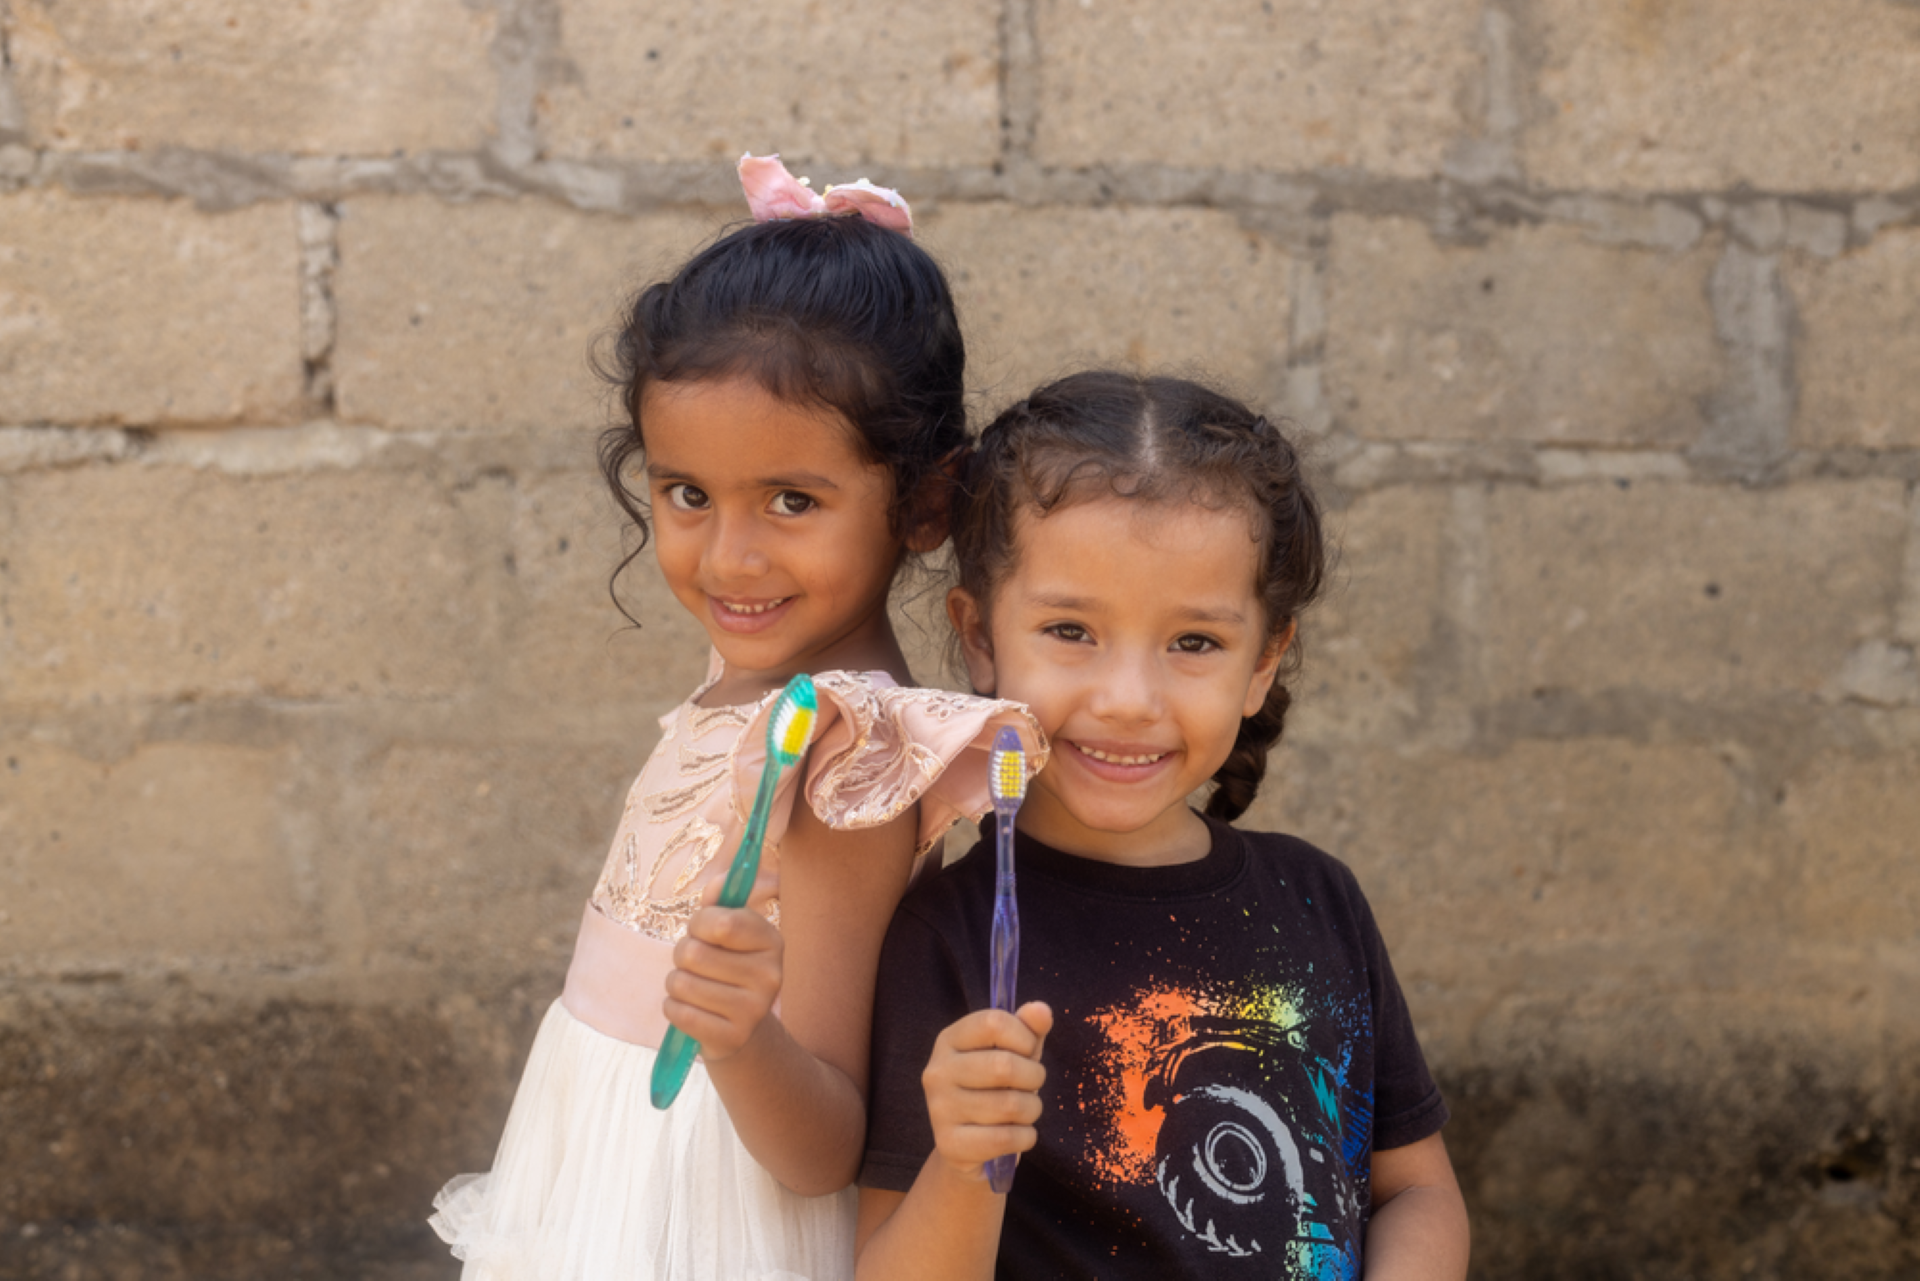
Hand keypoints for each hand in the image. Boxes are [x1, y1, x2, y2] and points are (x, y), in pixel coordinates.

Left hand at [661, 868, 782, 1062]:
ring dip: (675, 984)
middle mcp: (771, 975)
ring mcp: (754, 1010)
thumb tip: (717, 882)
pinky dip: (673, 1009)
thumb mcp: (727, 934)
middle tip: (696, 965)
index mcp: (772, 941)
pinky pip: (679, 1013)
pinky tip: (690, 1009)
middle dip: (681, 956)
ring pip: (681, 983)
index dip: (699, 924)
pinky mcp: (732, 1038)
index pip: (721, 921)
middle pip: (693, 953)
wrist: (740, 1028)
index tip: (702, 932)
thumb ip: (719, 904)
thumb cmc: (726, 969)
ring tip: (692, 987)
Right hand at [921, 1002, 1052, 1181]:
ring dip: (1032, 1110)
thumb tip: (1042, 1010)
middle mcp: (938, 1070)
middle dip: (1034, 1078)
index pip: (994, 1022)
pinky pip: (1006, 1138)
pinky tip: (1018, 1134)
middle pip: (1005, 1066)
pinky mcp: (949, 1144)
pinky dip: (1026, 1137)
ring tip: (1024, 1111)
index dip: (1025, 1036)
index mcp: (949, 1039)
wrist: (968, 1146)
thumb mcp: (1012, 1054)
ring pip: (1010, 1105)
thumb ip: (1028, 1029)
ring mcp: (939, 1108)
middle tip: (1031, 1086)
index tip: (1028, 1051)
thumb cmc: (994, 1090)